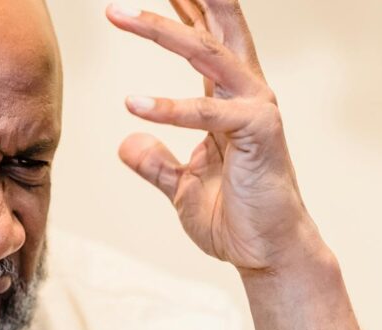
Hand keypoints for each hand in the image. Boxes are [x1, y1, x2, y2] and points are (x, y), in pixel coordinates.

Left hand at [106, 0, 323, 273]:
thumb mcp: (183, 185)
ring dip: (159, 29)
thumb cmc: (235, 217)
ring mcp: (256, 107)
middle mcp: (246, 90)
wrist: (265, 253)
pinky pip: (208, 113)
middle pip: (213, 25)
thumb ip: (157, 161)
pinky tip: (133, 104)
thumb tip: (129, 142)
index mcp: (229, 96)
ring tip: (116, 12)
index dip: (183, 5)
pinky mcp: (259, 133)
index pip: (205, 35)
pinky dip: (170, 108)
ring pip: (205, 52)